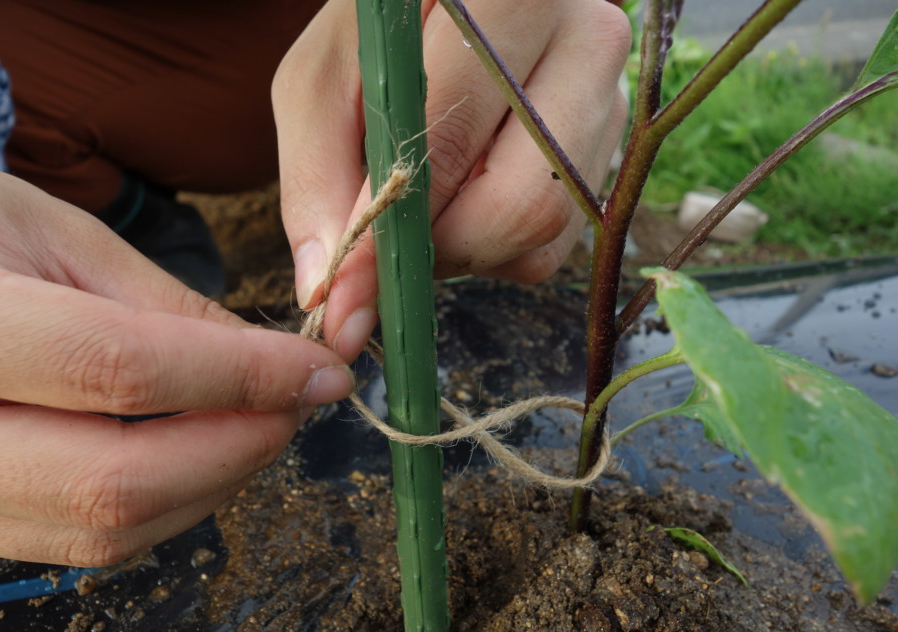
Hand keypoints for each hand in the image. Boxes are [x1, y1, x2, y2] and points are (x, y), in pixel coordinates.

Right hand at [0, 152, 353, 565]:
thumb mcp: (31, 226)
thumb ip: (150, 303)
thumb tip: (264, 366)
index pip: (112, 369)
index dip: (237, 378)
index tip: (317, 371)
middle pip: (110, 482)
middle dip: (234, 449)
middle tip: (295, 404)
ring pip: (96, 532)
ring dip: (205, 486)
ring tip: (252, 423)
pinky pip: (67, 543)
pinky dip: (155, 508)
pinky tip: (189, 457)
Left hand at [274, 0, 629, 357]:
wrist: (439, 19)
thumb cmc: (370, 45)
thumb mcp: (320, 88)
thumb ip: (319, 186)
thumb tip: (335, 303)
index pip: (452, 140)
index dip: (395, 221)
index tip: (348, 280)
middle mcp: (586, 37)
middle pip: (521, 204)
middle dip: (439, 247)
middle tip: (388, 238)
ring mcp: (611, 99)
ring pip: (541, 233)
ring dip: (461, 249)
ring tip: (420, 202)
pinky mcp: (610, 152)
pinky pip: (550, 247)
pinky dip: (490, 248)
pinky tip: (462, 197)